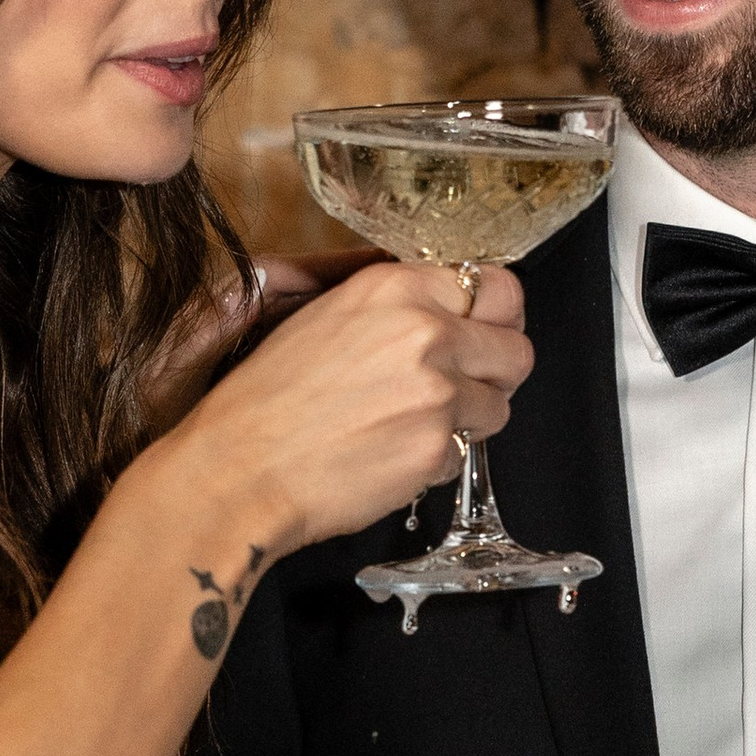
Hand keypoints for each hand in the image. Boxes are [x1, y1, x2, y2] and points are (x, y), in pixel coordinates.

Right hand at [176, 258, 531, 554]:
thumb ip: (395, 308)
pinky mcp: (435, 446)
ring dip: (469, 421)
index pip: (494, 286)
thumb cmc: (266, 401)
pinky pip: (465, 454)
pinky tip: (391, 457)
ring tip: (413, 427)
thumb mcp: (325, 318)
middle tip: (467, 387)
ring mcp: (436, 391)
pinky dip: (437, 461)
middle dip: (497, 372)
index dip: (492, 317)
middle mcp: (424, 331)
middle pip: (516, 347)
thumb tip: (450, 314)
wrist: (238, 469)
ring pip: (499, 405)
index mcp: (394, 288)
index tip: (484, 334)